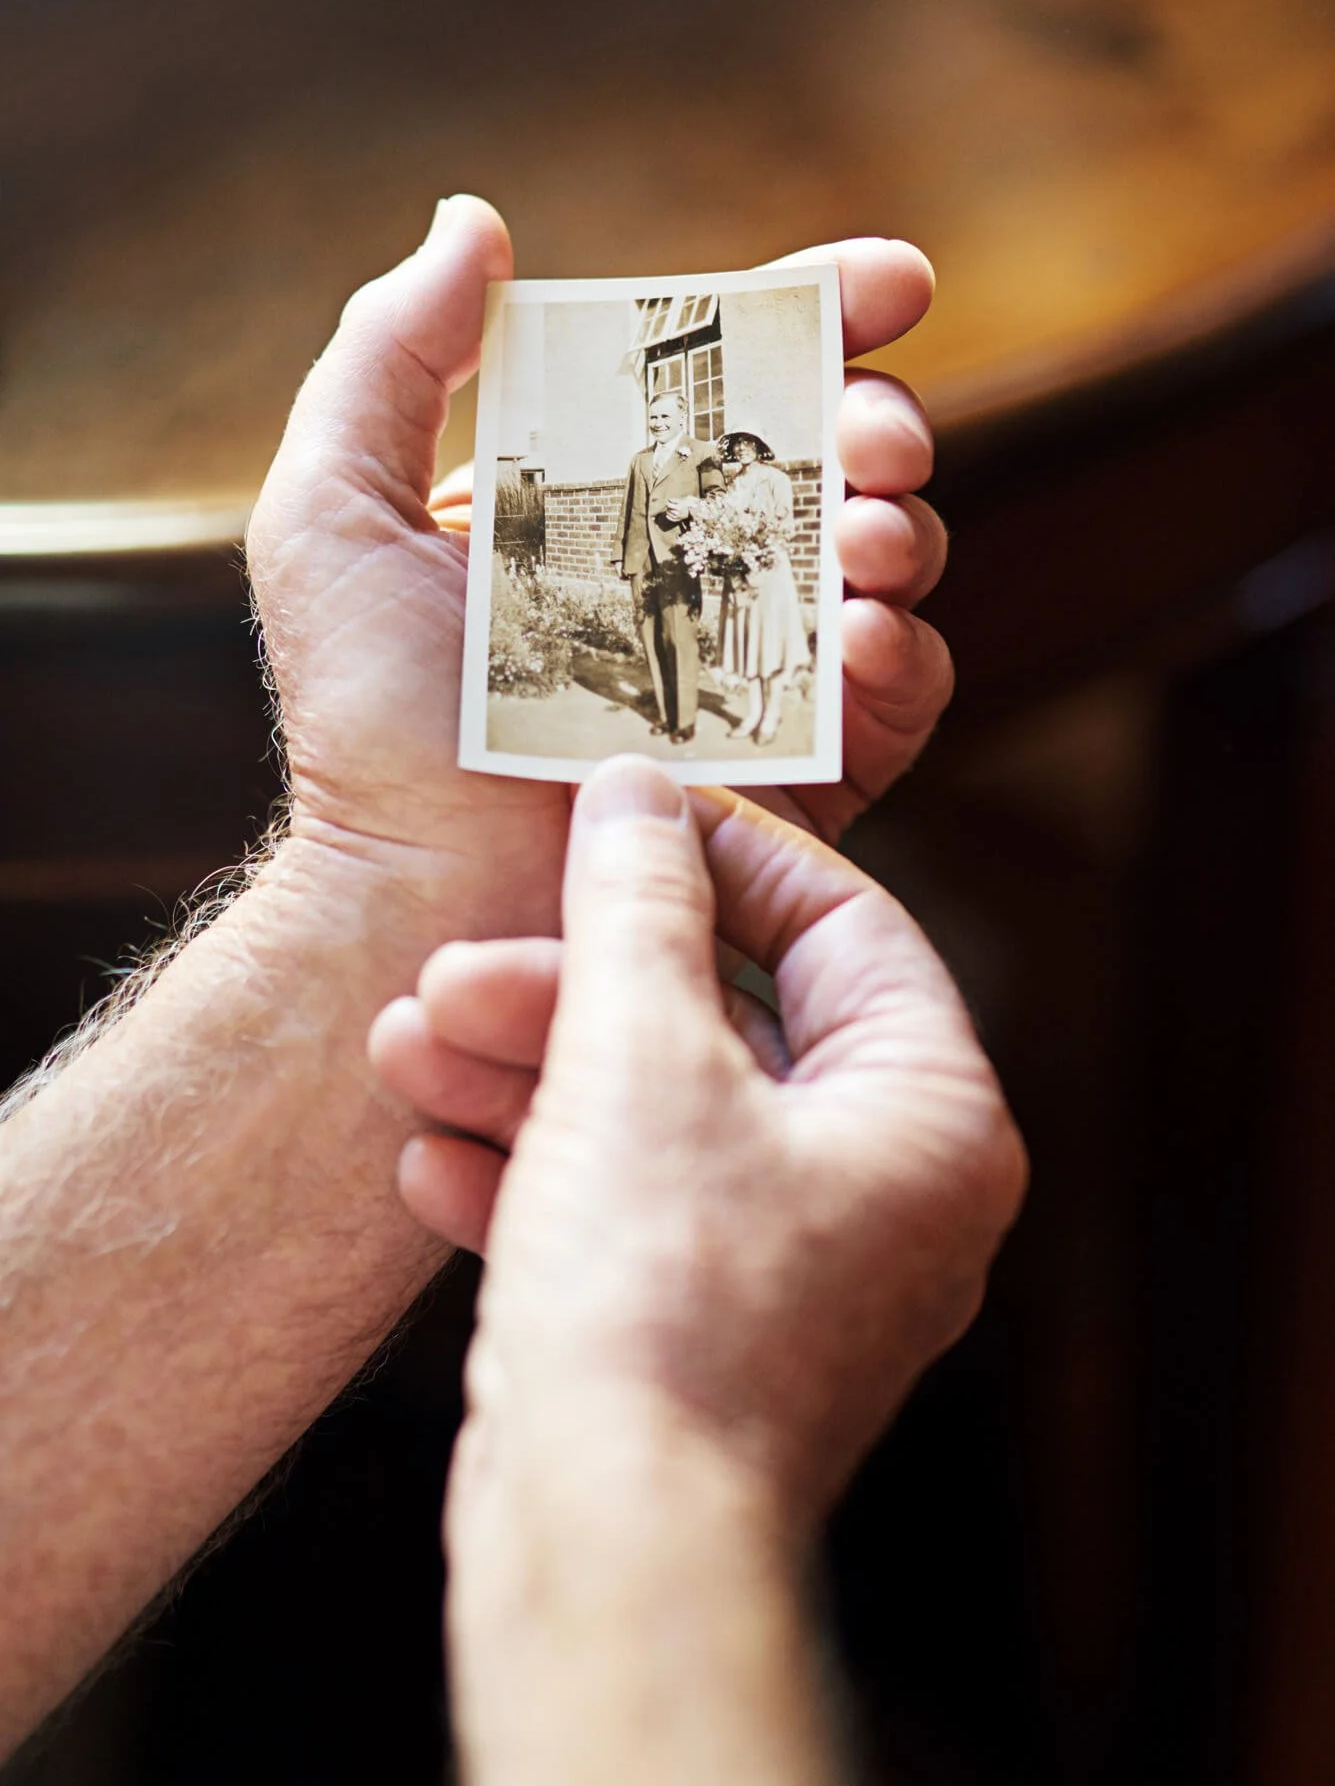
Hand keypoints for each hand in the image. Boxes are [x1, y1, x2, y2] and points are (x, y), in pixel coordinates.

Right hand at [371, 756, 1025, 1518]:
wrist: (605, 1549)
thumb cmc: (659, 1305)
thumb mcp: (641, 1058)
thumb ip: (639, 904)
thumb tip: (635, 793)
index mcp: (927, 1115)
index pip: (840, 925)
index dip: (723, 851)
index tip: (617, 810)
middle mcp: (881, 1191)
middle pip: (725, 1025)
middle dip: (574, 989)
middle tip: (460, 964)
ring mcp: (793, 1268)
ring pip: (657, 1117)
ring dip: (525, 1076)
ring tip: (406, 1047)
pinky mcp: (705, 1329)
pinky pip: (626, 1209)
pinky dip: (533, 1175)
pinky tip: (427, 1162)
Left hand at [427, 221, 949, 845]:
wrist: (418, 893)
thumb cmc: (365, 718)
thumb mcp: (334, 512)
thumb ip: (388, 357)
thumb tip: (476, 226)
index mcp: (608, 499)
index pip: (732, 384)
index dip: (823, 316)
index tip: (891, 284)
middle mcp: (693, 572)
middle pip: (835, 461)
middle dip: (881, 422)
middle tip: (864, 436)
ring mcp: (756, 670)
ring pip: (889, 563)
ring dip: (901, 525)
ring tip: (858, 535)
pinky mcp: (802, 772)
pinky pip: (897, 696)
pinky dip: (906, 652)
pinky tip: (860, 637)